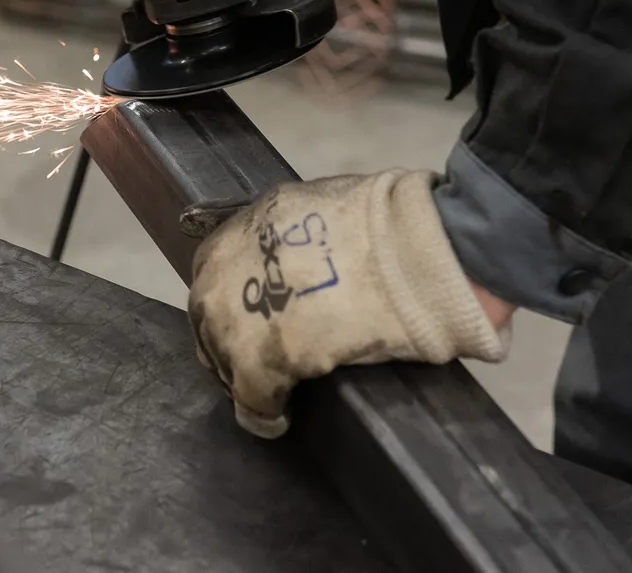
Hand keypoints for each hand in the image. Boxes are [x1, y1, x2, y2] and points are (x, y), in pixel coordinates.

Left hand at [188, 171, 512, 437]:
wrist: (423, 246)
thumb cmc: (392, 224)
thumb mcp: (320, 212)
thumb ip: (294, 238)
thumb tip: (300, 267)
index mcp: (246, 223)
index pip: (214, 275)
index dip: (232, 305)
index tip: (249, 323)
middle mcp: (229, 262)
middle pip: (208, 316)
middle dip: (225, 343)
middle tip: (252, 364)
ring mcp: (240, 308)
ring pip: (221, 355)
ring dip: (239, 376)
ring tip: (265, 394)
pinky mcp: (263, 354)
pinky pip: (250, 395)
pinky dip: (261, 413)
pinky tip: (276, 420)